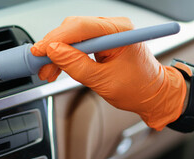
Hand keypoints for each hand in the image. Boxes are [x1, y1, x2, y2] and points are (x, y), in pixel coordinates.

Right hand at [31, 16, 187, 129]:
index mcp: (119, 31)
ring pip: (73, 35)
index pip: (80, 27)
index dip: (56, 38)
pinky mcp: (103, 40)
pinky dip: (66, 55)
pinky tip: (57, 67)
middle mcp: (114, 27)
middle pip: (74, 28)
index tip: (40, 51)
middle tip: (41, 65)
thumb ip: (76, 65)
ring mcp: (108, 33)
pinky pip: (79, 42)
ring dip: (57, 53)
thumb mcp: (103, 81)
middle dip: (53, 47)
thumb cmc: (139, 88)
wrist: (153, 95)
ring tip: (48, 71)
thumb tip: (54, 52)